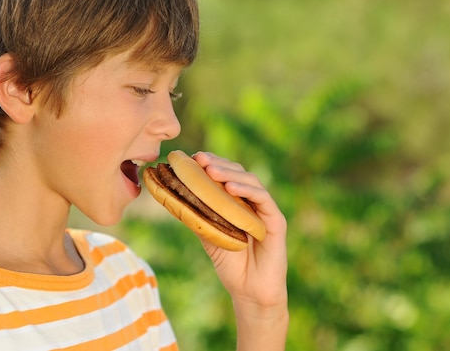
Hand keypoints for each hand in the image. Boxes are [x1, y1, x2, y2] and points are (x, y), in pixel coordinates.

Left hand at [192, 152, 287, 350]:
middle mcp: (252, 202)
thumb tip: (173, 195)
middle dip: (218, 164)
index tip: (192, 158)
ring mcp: (265, 210)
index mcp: (237, 203)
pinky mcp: (276, 221)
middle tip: (200, 159)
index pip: (225, 175)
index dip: (211, 163)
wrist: (249, 292)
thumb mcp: (208, 235)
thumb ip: (198, 215)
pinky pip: (263, 199)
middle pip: (238, 173)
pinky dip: (246, 190)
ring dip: (230, 173)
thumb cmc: (230, 265)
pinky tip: (230, 187)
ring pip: (251, 182)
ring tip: (211, 170)